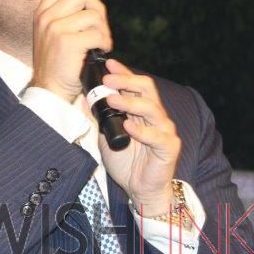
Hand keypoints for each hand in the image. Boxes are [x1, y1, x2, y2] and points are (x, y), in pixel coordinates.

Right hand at [28, 0, 112, 101]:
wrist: (49, 90)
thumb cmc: (56, 64)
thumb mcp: (52, 34)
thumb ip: (64, 15)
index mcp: (41, 13)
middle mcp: (46, 17)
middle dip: (98, 9)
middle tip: (101, 27)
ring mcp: (56, 28)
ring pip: (92, 14)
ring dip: (103, 29)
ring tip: (102, 43)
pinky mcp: (68, 41)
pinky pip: (97, 33)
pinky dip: (105, 43)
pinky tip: (102, 51)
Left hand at [99, 58, 180, 216]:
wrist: (141, 190)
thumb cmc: (126, 162)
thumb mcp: (105, 136)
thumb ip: (99, 118)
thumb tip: (84, 98)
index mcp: (142, 110)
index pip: (136, 85)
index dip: (123, 73)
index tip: (108, 63)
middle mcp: (156, 116)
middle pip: (146, 89)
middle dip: (126, 81)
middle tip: (108, 80)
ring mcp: (164, 130)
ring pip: (152, 108)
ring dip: (130, 102)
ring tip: (112, 100)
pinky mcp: (169, 147)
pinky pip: (157, 135)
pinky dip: (142, 130)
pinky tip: (129, 126)